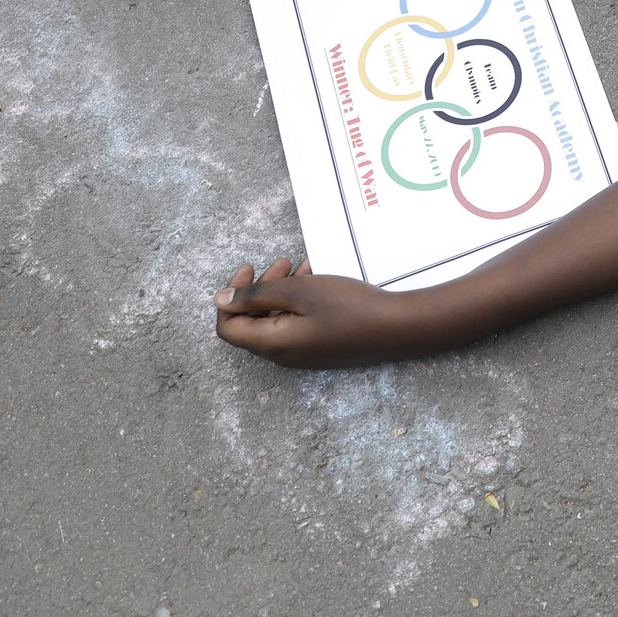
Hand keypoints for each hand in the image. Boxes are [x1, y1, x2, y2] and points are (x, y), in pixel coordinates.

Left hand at [213, 257, 438, 368]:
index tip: (249, 268)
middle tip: (281, 262)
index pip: (228, 326)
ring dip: (281, 292)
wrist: (396, 327)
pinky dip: (297, 302)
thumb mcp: (298, 292)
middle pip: (251, 323)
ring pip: (275, 321)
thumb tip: (220, 300)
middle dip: (260, 289)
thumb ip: (256, 295)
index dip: (231, 296)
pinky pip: (295, 325)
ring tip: (302, 267)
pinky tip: (316, 281)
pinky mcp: (319, 349)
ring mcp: (302, 354)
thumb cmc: (348, 307)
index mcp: (272, 343)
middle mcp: (282, 354)